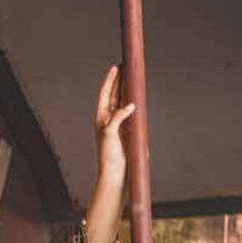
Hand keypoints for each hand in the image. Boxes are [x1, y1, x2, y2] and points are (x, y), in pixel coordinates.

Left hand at [94, 63, 134, 182]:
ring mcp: (120, 126)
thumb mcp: (109, 133)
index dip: (110, 80)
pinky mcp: (129, 134)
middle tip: (126, 68)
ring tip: (133, 80)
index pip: (105, 94)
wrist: (116, 175)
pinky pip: (133, 116)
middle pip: (115, 96)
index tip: (116, 67)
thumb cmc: (108, 156)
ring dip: (128, 92)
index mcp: (101, 118)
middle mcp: (109, 120)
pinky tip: (140, 100)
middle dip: (120, 82)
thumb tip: (131, 105)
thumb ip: (118, 117)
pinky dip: (136, 106)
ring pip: (125, 104)